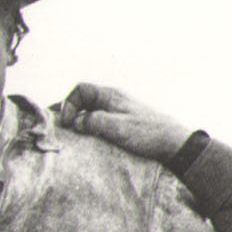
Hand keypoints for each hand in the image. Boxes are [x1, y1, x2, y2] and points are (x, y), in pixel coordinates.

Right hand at [54, 83, 193, 162]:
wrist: (172, 142)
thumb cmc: (147, 133)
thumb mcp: (117, 128)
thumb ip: (94, 122)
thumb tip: (76, 122)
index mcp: (110, 96)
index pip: (81, 90)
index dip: (68, 104)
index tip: (66, 123)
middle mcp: (112, 100)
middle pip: (83, 99)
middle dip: (69, 111)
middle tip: (59, 128)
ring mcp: (117, 110)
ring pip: (90, 110)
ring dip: (78, 120)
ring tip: (69, 134)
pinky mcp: (121, 122)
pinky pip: (99, 120)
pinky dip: (88, 127)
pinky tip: (86, 139)